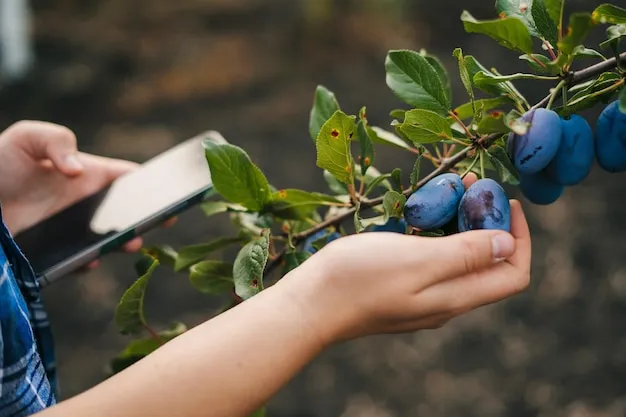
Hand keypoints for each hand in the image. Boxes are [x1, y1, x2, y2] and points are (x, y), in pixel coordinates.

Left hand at [0, 121, 174, 266]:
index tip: (172, 193)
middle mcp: (85, 203)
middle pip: (127, 213)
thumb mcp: (26, 138)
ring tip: (131, 243)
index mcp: (88, 174)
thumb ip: (57, 141)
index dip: (153, 184)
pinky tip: (90, 259)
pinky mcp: (55, 251)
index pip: (129, 178)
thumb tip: (79, 172)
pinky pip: (78, 260)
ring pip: (108, 239)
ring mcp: (72, 229)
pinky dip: (87, 262)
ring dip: (123, 243)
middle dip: (147, 218)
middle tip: (163, 223)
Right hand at [279, 173, 530, 344]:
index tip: (506, 202)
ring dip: (459, 225)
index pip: (513, 274)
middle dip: (486, 222)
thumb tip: (508, 244)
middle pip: (487, 264)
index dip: (519, 237)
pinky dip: (434, 234)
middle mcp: (444, 301)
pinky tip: (416, 215)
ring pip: (458, 260)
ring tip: (444, 192)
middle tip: (468, 186)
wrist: (309, 304)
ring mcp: (421, 298)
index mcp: (455, 297)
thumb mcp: (417, 259)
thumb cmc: (359, 278)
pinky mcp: (400, 289)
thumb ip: (466, 255)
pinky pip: (431, 261)